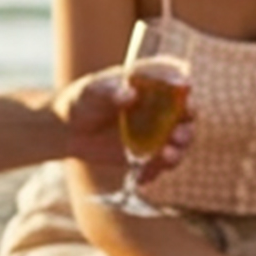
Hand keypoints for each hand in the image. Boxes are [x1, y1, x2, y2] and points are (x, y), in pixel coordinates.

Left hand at [55, 67, 194, 180]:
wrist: (69, 130)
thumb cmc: (81, 101)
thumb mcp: (90, 92)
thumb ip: (109, 92)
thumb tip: (130, 95)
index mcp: (149, 82)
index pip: (172, 77)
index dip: (181, 82)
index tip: (185, 86)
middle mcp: (161, 105)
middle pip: (186, 111)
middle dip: (187, 122)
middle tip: (179, 134)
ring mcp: (158, 130)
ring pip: (180, 139)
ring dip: (179, 149)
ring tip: (167, 156)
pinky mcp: (151, 152)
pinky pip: (162, 163)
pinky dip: (157, 170)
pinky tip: (143, 177)